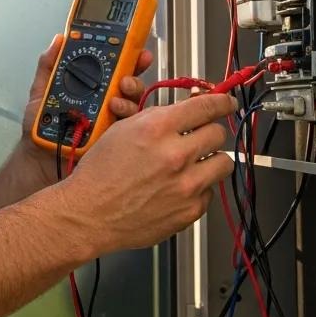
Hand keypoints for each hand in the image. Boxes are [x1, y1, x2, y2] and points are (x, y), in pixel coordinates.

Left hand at [16, 34, 153, 189]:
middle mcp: (108, 104)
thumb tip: (58, 41)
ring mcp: (114, 124)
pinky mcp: (115, 143)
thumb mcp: (41, 91)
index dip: (131, 58)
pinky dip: (128, 125)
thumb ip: (48, 65)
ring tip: (114, 102)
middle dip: (133, 80)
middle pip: (131, 88)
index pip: (118, 69)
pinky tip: (116, 121)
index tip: (138, 51)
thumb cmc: (43, 127)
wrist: (39, 159)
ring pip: (133, 108)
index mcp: (95, 89)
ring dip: (128, 102)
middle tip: (124, 80)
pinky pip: (130, 132)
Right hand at [59, 93, 235, 256]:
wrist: (89, 214)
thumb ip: (157, 118)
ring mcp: (186, 185)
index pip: (206, 106)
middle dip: (209, 133)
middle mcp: (175, 155)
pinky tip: (176, 189)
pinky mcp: (189, 210)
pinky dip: (197, 189)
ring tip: (191, 166)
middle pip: (218, 134)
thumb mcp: (122, 130)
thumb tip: (184, 111)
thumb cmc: (99, 175)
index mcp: (157, 129)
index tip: (226, 103)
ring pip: (224, 163)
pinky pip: (209, 192)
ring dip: (210, 161)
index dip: (221, 102)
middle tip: (198, 139)